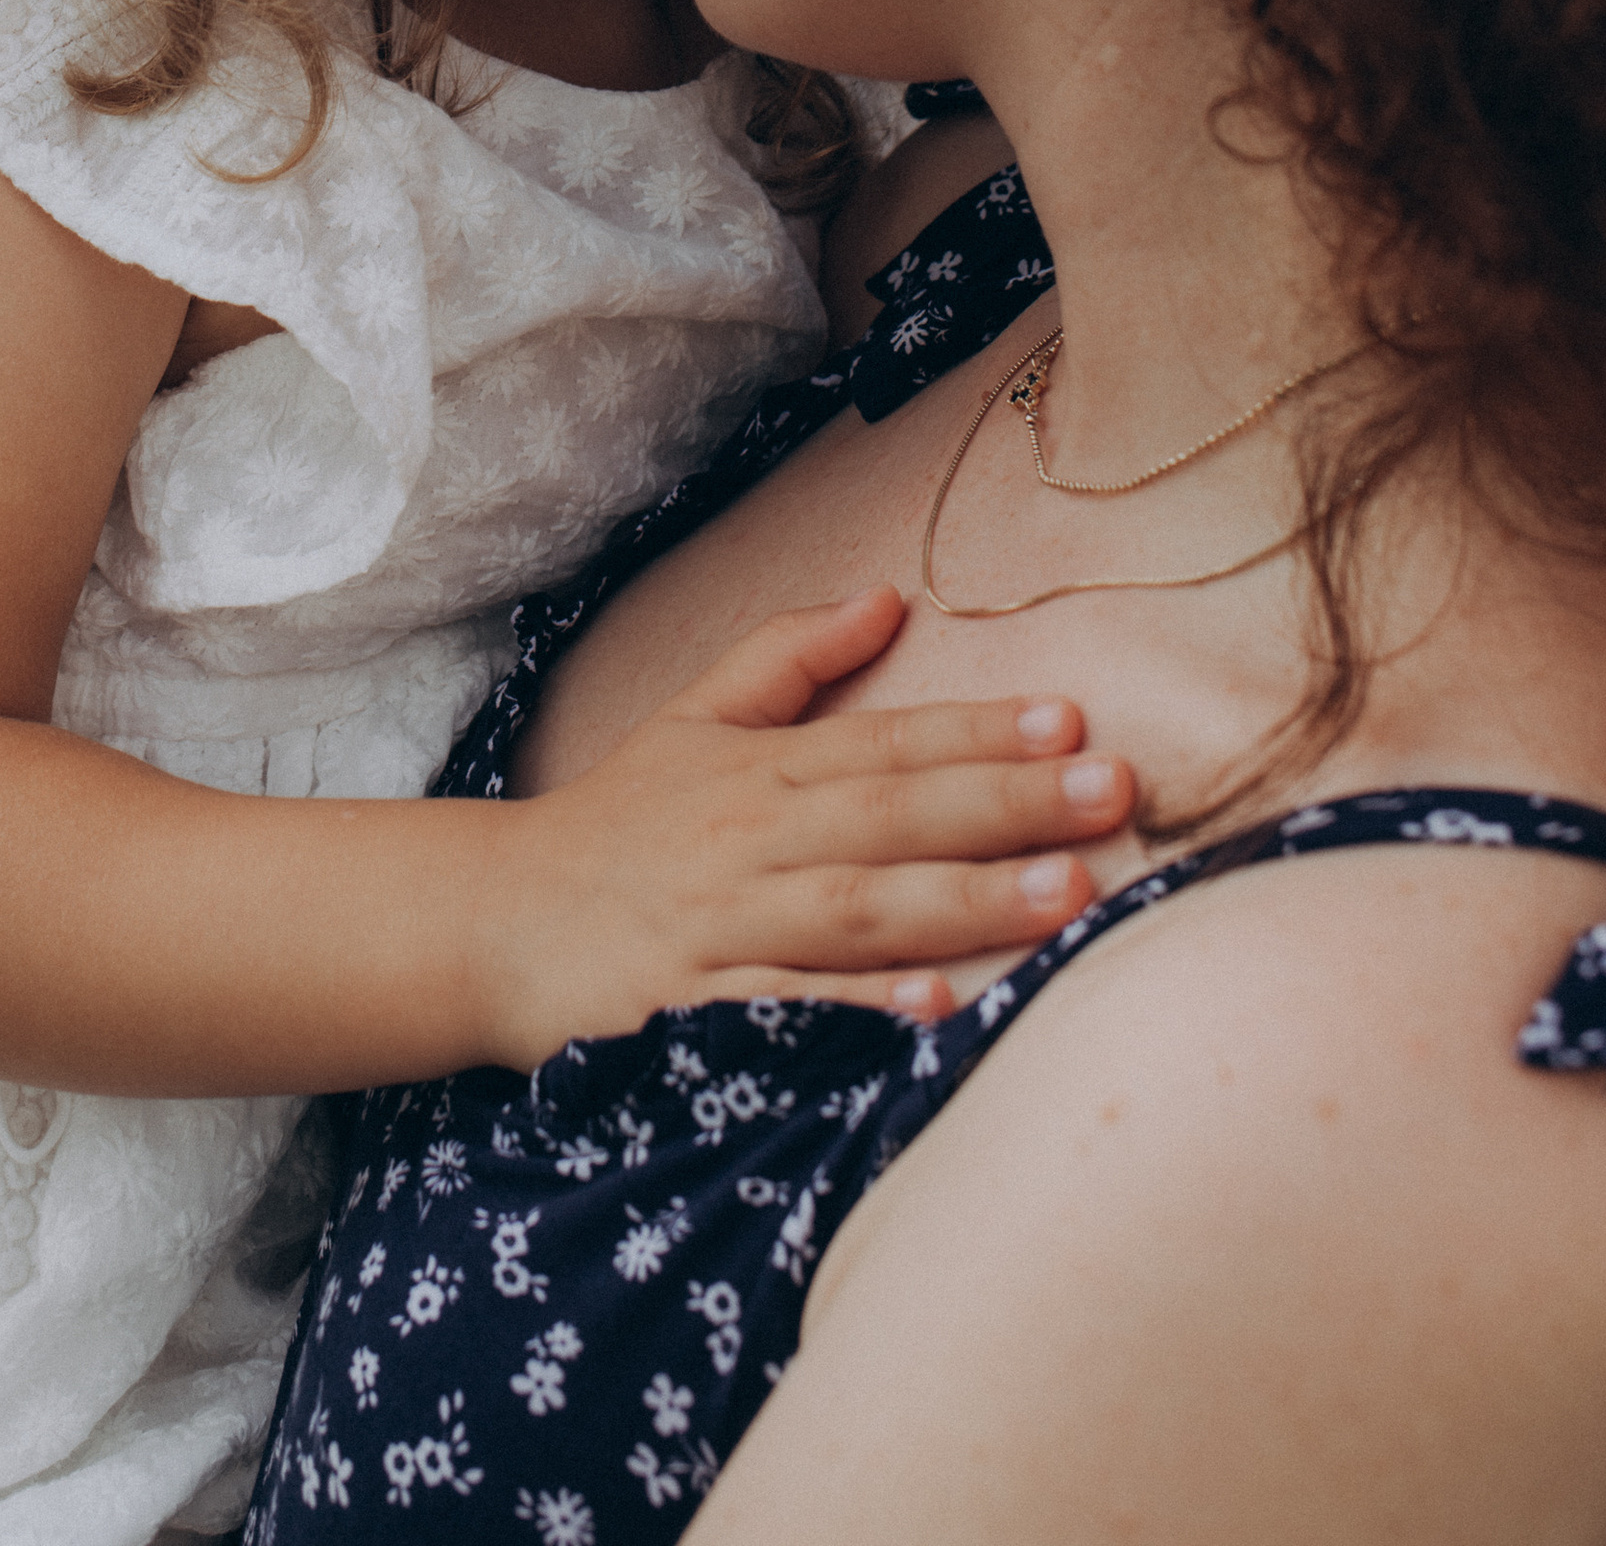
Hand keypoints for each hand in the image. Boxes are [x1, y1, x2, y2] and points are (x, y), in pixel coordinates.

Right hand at [476, 588, 1130, 1067]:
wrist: (494, 922)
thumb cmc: (615, 824)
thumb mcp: (694, 720)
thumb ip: (791, 655)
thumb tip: (887, 596)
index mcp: (759, 770)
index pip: (886, 742)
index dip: (979, 730)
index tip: (1074, 720)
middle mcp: (751, 840)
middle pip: (891, 818)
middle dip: (1005, 804)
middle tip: (1112, 791)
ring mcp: (724, 927)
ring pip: (856, 909)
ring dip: (963, 901)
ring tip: (1065, 894)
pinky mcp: (693, 1010)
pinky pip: (787, 1010)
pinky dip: (858, 1009)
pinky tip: (934, 1009)